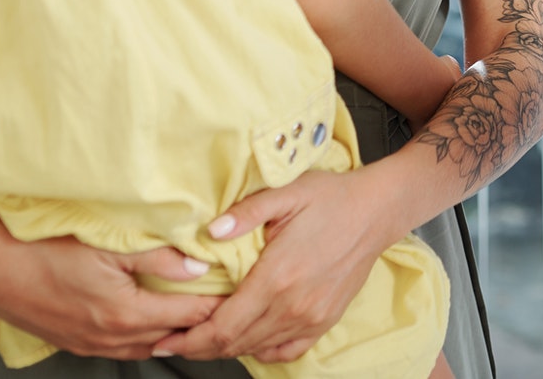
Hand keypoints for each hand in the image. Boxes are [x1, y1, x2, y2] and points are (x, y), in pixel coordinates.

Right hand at [0, 234, 219, 359]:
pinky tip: (153, 321)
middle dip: (202, 322)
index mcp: (126, 314)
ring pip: (147, 347)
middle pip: (173, 336)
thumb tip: (200, 266)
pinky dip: (145, 337)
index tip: (243, 290)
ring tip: (198, 313)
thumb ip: (160, 257)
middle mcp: (111, 338)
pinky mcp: (75, 343)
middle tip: (229, 302)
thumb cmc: (49, 249)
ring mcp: (90, 345)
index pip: (190, 316)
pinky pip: (122, 349)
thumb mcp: (110, 246)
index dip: (219, 305)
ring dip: (173, 332)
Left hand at [158, 166, 402, 364]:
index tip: (164, 341)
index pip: (222, 326)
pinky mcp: (326, 320)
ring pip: (257, 348)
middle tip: (171, 344)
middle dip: (197, 348)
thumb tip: (210, 231)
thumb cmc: (331, 197)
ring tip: (200, 343)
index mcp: (277, 276)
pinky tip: (247, 342)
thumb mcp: (287, 192)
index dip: (188, 339)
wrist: (377, 210)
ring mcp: (312, 317)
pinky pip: (287, 350)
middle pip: (234, 343)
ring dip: (225, 350)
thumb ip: (245, 212)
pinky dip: (261, 351)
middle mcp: (294, 305)